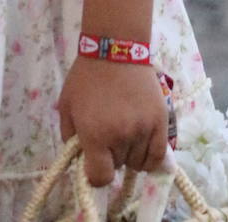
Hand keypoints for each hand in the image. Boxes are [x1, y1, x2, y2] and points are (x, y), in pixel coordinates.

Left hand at [58, 56, 168, 187]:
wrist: (115, 48)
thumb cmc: (86, 77)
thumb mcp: (66, 107)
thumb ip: (70, 138)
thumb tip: (80, 161)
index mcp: (95, 135)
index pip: (99, 178)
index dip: (95, 174)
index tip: (94, 162)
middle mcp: (121, 136)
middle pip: (118, 166)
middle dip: (110, 155)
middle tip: (107, 133)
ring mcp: (143, 129)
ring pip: (137, 162)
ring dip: (129, 152)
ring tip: (124, 131)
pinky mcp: (161, 122)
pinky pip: (158, 156)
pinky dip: (149, 157)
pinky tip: (141, 145)